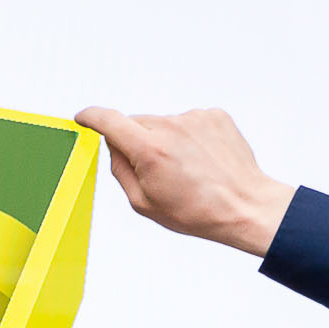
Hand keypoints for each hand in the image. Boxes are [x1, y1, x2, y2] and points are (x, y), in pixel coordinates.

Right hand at [74, 106, 297, 256]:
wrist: (245, 206)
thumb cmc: (197, 212)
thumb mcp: (144, 203)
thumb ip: (120, 170)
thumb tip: (114, 146)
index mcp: (149, 149)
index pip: (107, 120)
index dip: (90, 117)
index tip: (83, 118)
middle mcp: (171, 126)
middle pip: (137, 124)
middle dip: (138, 142)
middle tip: (157, 170)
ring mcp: (195, 118)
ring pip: (164, 123)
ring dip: (167, 140)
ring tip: (187, 169)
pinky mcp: (215, 115)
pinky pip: (188, 122)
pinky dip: (190, 137)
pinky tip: (202, 160)